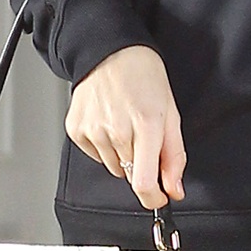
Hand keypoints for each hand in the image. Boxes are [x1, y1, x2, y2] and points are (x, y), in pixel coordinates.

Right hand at [65, 45, 184, 209]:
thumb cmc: (144, 77)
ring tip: (125, 124)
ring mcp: (93, 130)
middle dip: (142, 164)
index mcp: (146, 125)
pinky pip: (95, 155)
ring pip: (113, 167)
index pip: (144, 183)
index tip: (159, 197)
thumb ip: (174, 156)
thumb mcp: (171, 113)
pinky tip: (109, 122)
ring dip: (123, 155)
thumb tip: (174, 189)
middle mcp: (117, 130)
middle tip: (144, 135)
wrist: (111, 51)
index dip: (154, 198)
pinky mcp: (76, 129)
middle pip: (131, 175)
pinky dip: (104, 146)